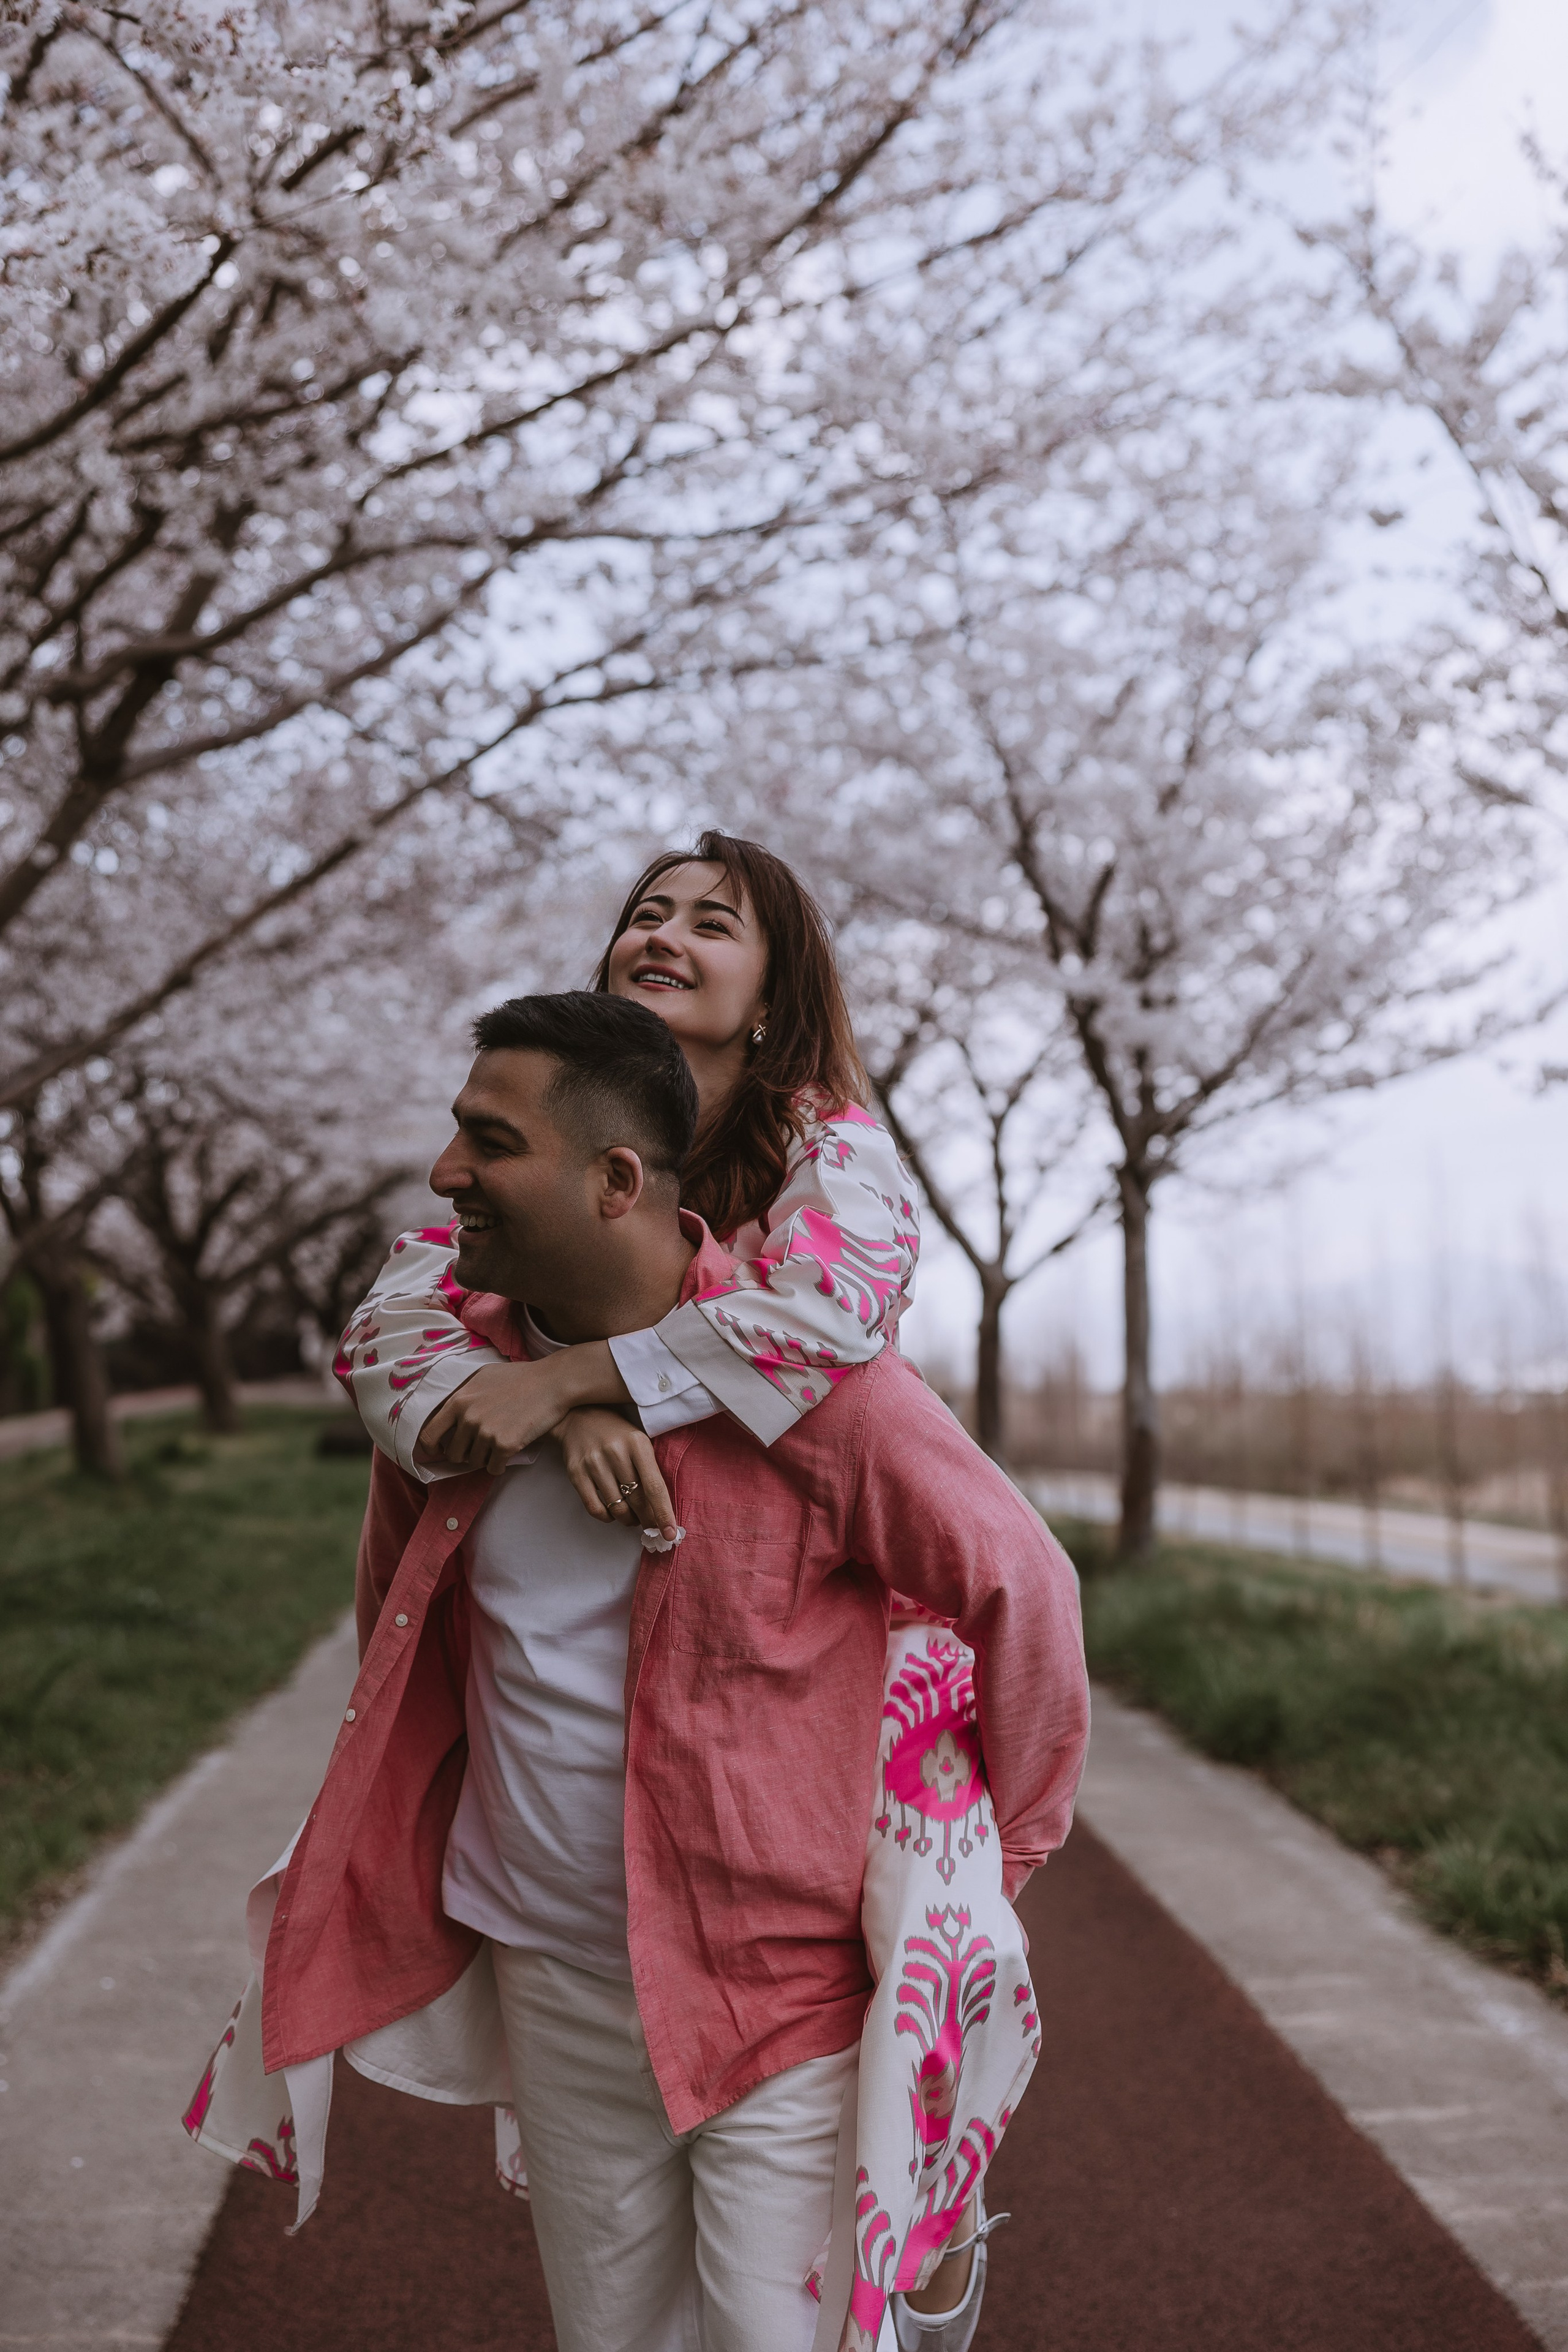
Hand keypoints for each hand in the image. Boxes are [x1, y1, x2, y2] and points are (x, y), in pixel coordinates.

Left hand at [416, 1359, 573, 1476]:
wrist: (552, 1382)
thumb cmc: (519, 1377)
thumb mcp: (482, 1377)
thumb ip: (463, 1394)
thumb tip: (447, 1410)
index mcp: (459, 1401)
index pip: (429, 1435)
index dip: (431, 1448)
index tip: (438, 1452)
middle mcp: (468, 1418)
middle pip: (453, 1454)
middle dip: (464, 1455)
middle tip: (479, 1448)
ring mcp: (486, 1432)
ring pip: (475, 1463)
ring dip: (485, 1458)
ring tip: (499, 1445)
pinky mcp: (505, 1445)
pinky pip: (494, 1468)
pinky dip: (500, 1465)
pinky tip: (509, 1452)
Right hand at [555, 1407, 677, 1537]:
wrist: (578, 1417)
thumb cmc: (616, 1434)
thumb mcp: (638, 1441)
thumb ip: (650, 1469)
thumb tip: (662, 1508)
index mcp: (637, 1444)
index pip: (654, 1486)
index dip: (663, 1513)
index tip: (670, 1534)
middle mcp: (616, 1453)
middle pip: (637, 1500)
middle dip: (648, 1519)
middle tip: (652, 1525)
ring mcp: (594, 1464)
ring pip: (617, 1508)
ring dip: (628, 1520)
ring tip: (632, 1518)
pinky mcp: (576, 1473)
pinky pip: (594, 1508)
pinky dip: (607, 1517)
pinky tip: (613, 1514)